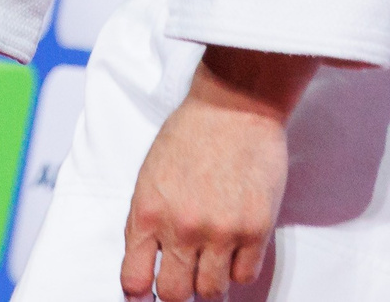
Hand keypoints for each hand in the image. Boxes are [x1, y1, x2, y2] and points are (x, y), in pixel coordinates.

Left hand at [121, 48, 315, 299]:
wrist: (234, 107)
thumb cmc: (190, 134)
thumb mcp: (148, 175)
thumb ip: (144, 221)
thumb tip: (144, 263)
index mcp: (148, 212)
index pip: (134, 280)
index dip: (139, 293)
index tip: (146, 293)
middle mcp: (181, 227)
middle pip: (175, 295)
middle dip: (177, 291)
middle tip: (184, 279)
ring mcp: (221, 231)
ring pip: (212, 291)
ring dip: (210, 281)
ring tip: (212, 261)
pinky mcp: (256, 229)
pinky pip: (246, 276)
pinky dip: (239, 268)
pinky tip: (235, 248)